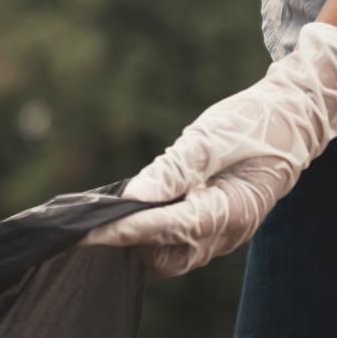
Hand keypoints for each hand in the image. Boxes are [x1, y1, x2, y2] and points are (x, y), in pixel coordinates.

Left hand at [83, 22, 336, 275]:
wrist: (288, 124)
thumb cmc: (252, 124)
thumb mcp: (214, 137)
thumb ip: (178, 168)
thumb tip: (137, 195)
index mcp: (231, 209)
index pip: (170, 228)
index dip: (129, 230)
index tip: (92, 230)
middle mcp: (227, 232)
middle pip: (166, 257)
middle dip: (132, 239)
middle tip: (105, 209)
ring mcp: (222, 234)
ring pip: (169, 256)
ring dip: (142, 237)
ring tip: (121, 204)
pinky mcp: (212, 228)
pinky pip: (177, 243)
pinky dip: (153, 230)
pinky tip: (140, 204)